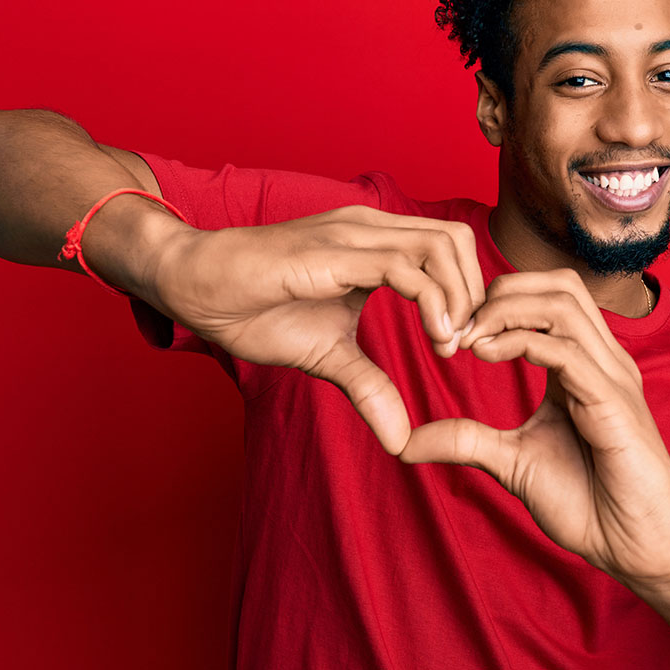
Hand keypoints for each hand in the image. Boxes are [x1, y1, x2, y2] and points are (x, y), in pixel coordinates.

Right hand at [151, 205, 484, 453]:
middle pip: (456, 240)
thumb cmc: (253, 309)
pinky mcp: (333, 252)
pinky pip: (402, 266)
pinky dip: (433, 301)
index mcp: (374, 243)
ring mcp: (352, 235)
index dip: (469, 294)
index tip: (462, 346)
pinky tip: (436, 337)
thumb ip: (368, 386)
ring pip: (439, 247)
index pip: (449, 249)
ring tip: (450, 345)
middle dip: (477, 293)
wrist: (192, 284)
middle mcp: (370, 229)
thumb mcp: (326, 356)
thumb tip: (400, 439)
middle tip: (466, 345)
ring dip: (460, 298)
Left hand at [400, 268, 669, 588]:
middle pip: (557, 284)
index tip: (452, 332)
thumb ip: (467, 440)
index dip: (495, 300)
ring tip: (468, 338)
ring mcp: (613, 378)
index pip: (546, 296)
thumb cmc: (589, 503)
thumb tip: (405, 442)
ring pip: (563, 305)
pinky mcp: (615, 405)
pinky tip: (486, 356)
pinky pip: (569, 352)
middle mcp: (603, 360)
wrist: (637, 549)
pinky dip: (522, 342)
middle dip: (500, 292)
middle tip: (457, 326)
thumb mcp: (512, 462)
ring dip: (506, 310)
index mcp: (583, 364)